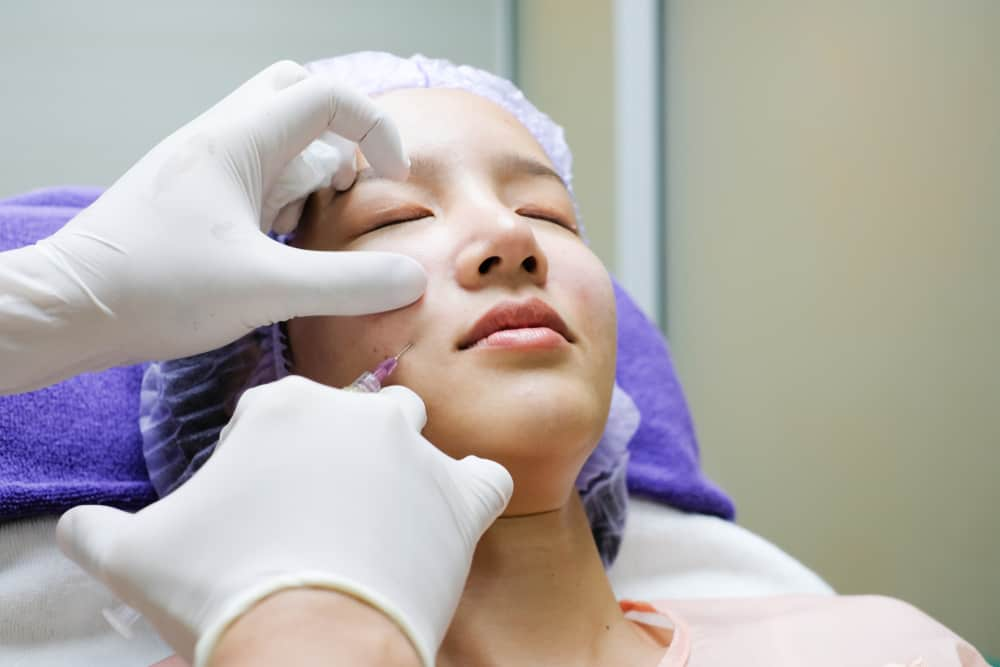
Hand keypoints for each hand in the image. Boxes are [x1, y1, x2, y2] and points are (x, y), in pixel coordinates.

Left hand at [0, 61, 424, 392]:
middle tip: (352, 187)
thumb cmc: (158, 289)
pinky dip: (282, 195)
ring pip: (275, 135)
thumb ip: (346, 284)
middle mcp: (219, 140)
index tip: (395, 180)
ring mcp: (201, 167)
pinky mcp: (190, 197)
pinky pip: (253, 173)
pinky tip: (279, 246)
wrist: (69, 310)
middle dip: (341, 133)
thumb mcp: (265, 290)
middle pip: (295, 93)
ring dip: (311, 167)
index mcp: (238, 142)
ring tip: (315, 226)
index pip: (327, 96)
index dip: (376, 128)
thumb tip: (413, 280)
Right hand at [56, 376, 512, 666]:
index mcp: (279, 408)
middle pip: (348, 416)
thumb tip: (75, 524)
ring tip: (378, 516)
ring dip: (399, 465)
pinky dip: (471, 495)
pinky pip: (483, 480)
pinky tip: (449, 518)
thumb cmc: (219, 586)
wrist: (306, 637)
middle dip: (333, 453)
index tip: (257, 501)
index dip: (260, 458)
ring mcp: (413, 451)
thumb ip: (98, 529)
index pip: (271, 414)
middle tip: (315, 511)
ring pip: (413, 435)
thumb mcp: (131, 556)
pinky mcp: (460, 497)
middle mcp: (353, 413)